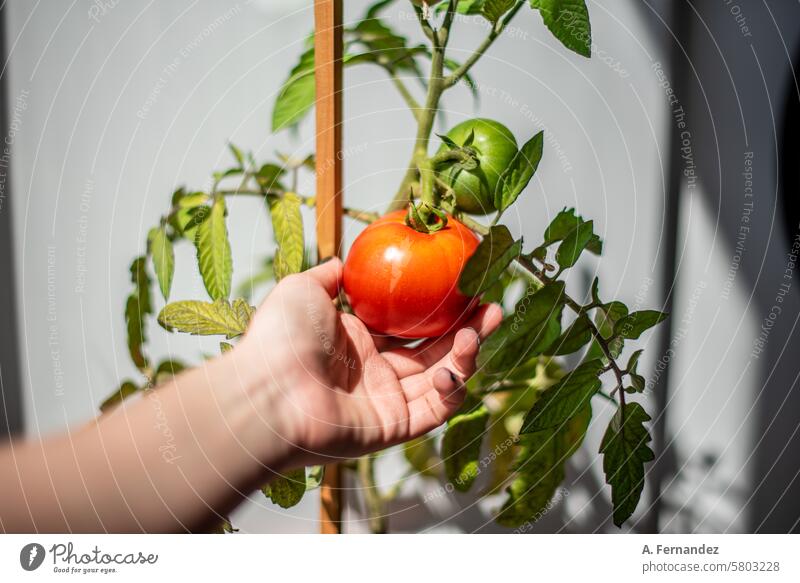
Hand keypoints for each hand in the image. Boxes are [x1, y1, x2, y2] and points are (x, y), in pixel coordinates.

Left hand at [235, 258, 501, 465]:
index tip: (465, 288)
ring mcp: (384, 401)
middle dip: (467, 330)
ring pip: (440, 379)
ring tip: (480, 329)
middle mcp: (374, 372)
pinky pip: (434, 410)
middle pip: (433, 351)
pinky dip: (452, 390)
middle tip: (492, 307)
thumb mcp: (303, 288)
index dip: (439, 310)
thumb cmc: (281, 337)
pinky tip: (453, 367)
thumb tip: (344, 261)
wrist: (267, 390)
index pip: (409, 326)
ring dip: (466, 355)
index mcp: (356, 342)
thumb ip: (330, 275)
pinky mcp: (392, 428)